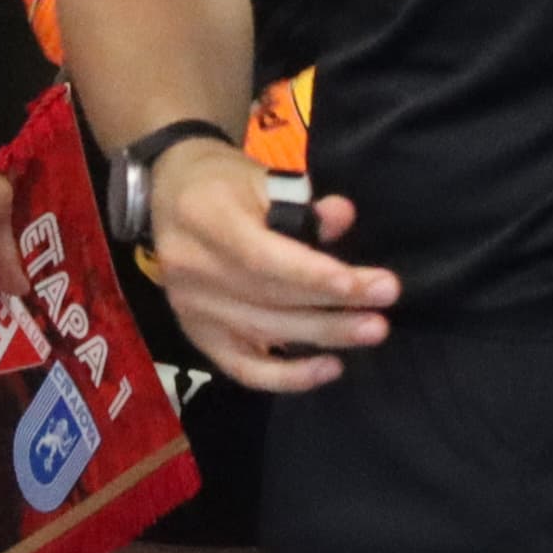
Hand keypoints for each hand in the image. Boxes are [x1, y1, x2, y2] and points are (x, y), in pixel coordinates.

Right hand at [145, 143, 393, 391]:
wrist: (167, 195)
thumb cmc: (222, 181)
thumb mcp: (259, 175)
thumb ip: (300, 198)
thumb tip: (341, 217)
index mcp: (205, 220)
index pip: (262, 258)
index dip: (314, 276)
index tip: (362, 284)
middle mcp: (192, 270)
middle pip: (270, 298)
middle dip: (333, 304)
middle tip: (384, 302)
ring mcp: (191, 309)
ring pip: (264, 332)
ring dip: (324, 336)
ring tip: (372, 329)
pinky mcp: (197, 335)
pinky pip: (244, 368)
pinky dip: (287, 377)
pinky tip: (329, 368)